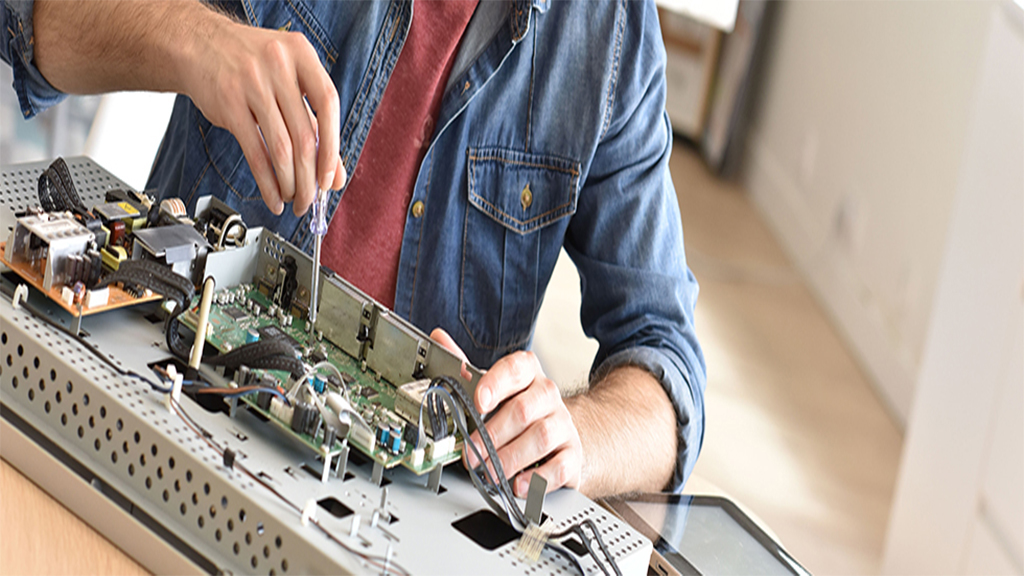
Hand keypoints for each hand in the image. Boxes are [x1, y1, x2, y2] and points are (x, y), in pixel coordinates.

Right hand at [183, 15, 346, 215]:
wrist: (199, 45)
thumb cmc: (252, 66)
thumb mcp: (289, 83)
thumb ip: (315, 125)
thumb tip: (336, 175)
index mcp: (301, 54)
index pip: (328, 104)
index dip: (333, 148)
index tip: (330, 179)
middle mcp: (278, 65)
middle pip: (304, 135)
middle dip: (310, 178)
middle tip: (311, 200)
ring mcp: (252, 83)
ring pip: (281, 148)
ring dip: (290, 183)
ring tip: (294, 199)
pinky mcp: (228, 103)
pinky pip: (255, 152)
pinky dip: (267, 182)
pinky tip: (273, 197)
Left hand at [430, 329, 583, 497]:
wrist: (560, 435)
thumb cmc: (520, 410)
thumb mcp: (493, 386)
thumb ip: (465, 367)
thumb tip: (438, 338)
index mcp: (527, 374)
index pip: (515, 369)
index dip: (496, 384)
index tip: (478, 401)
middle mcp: (547, 395)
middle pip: (523, 410)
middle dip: (493, 435)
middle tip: (472, 454)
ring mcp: (563, 425)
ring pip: (541, 437)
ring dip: (510, 458)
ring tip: (490, 473)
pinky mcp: (572, 455)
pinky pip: (560, 466)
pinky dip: (537, 478)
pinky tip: (518, 484)